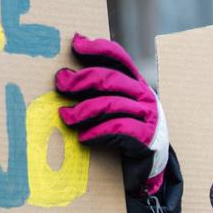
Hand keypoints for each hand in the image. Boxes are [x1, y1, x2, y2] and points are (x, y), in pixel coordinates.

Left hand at [55, 34, 168, 193]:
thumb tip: (65, 76)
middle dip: (82, 79)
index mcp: (136, 83)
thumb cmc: (125, 134)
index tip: (75, 45)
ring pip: (111, 104)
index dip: (97, 49)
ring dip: (84, 110)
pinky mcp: (145, 138)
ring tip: (66, 117)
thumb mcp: (116, 107)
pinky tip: (83, 137)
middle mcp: (144, 95)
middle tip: (61, 84)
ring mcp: (147, 116)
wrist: (151, 167)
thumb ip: (100, 92)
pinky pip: (118, 129)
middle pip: (110, 78)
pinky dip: (98, 132)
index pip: (119, 58)